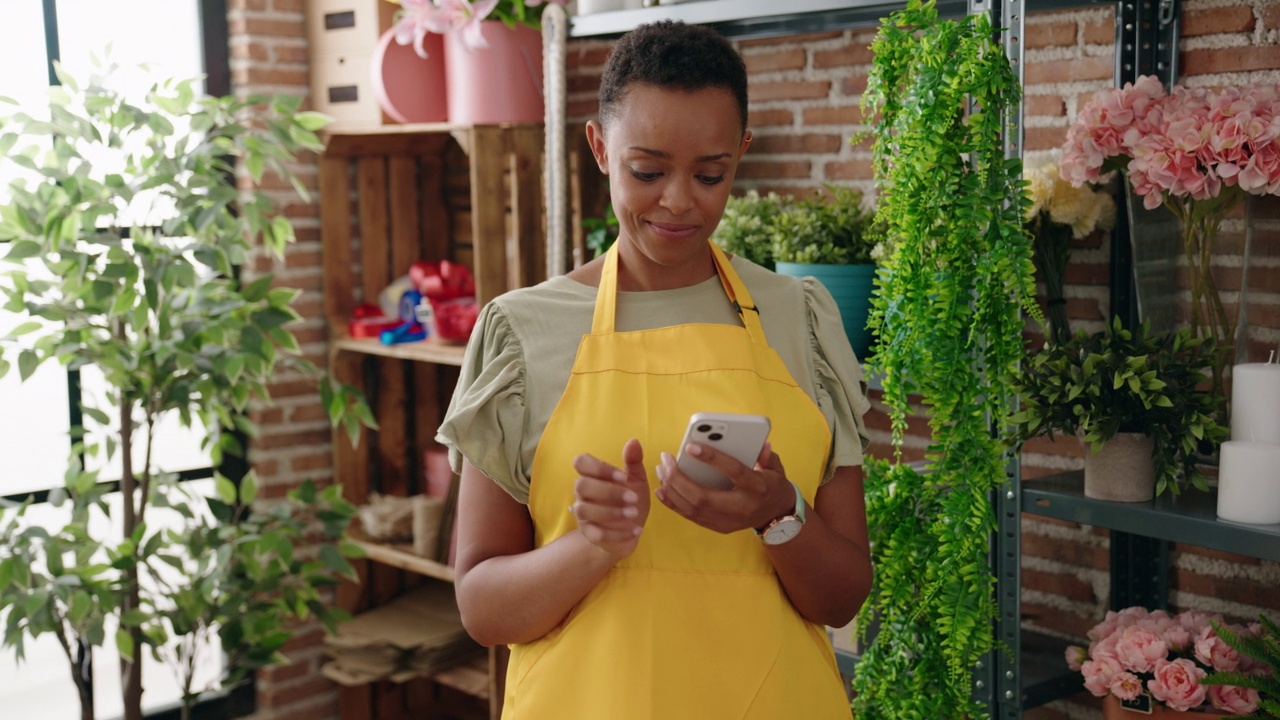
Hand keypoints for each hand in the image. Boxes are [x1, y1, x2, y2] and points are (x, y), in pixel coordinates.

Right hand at [570, 438, 650, 557]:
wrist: (630, 530)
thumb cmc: (630, 500)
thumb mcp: (636, 480)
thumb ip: (633, 462)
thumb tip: (634, 441)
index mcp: (592, 475)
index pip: (581, 463)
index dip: (600, 468)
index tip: (623, 477)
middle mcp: (582, 493)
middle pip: (581, 485)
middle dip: (608, 492)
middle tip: (634, 498)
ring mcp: (583, 515)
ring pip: (585, 510)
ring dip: (611, 512)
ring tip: (634, 515)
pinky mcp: (589, 534)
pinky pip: (596, 534)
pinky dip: (618, 533)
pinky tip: (636, 530)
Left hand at [655, 441, 796, 533]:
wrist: (776, 514)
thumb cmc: (771, 484)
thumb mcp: (774, 467)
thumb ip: (765, 455)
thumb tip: (759, 444)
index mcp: (758, 488)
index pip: (734, 472)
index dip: (712, 459)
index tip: (691, 446)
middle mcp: (742, 508)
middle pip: (703, 497)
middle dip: (679, 478)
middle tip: (666, 459)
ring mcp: (729, 521)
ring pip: (693, 509)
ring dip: (672, 489)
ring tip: (661, 469)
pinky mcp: (719, 527)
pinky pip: (691, 517)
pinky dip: (673, 503)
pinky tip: (662, 489)